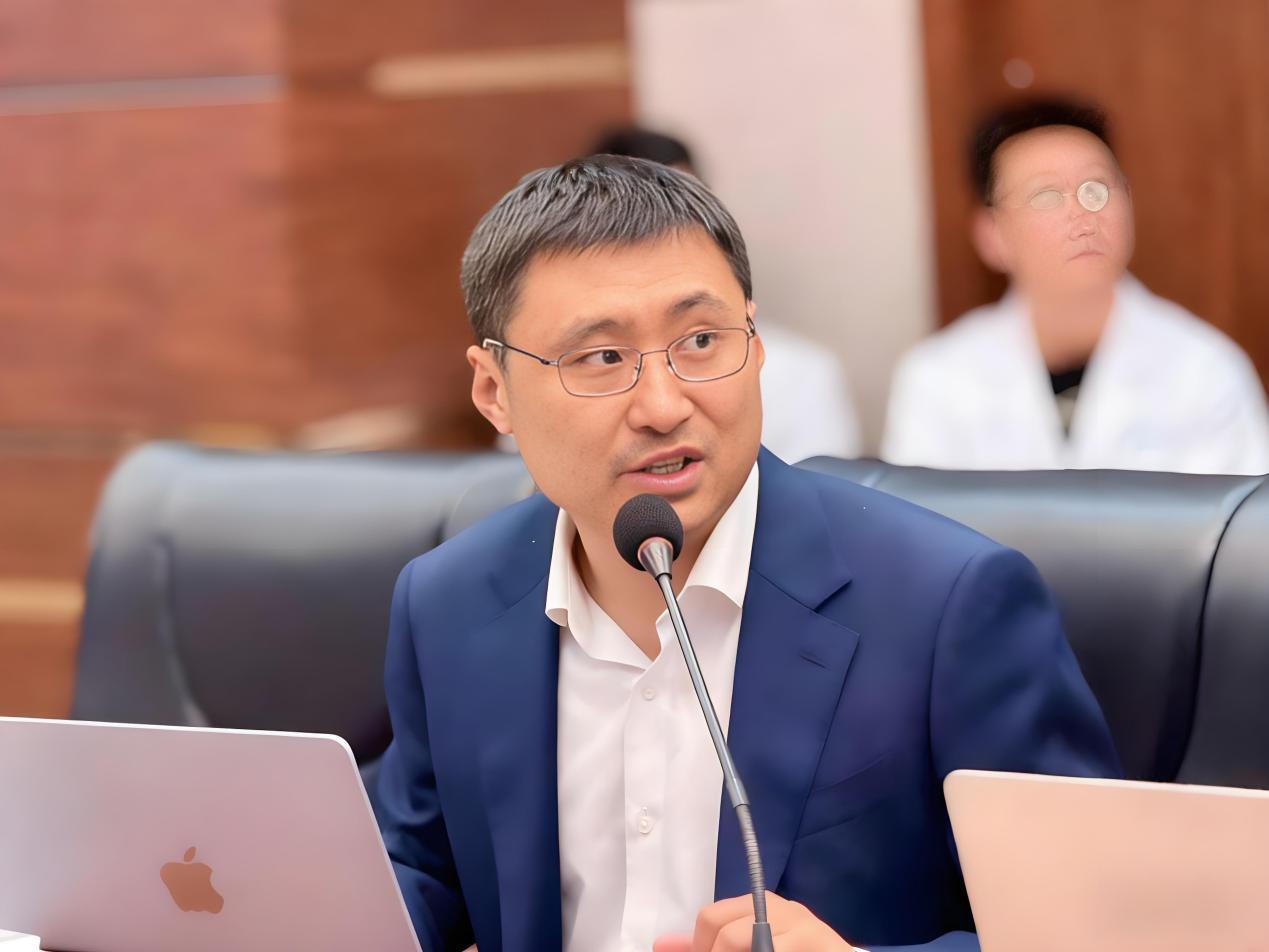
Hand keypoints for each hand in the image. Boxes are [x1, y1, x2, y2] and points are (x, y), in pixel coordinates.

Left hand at [653, 892, 859, 951]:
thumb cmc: (792, 949)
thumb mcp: (750, 944)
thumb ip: (708, 944)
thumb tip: (661, 945)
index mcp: (759, 903)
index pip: (711, 917)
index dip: (700, 947)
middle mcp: (779, 908)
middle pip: (726, 932)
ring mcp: (800, 926)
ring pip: (744, 940)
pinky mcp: (816, 941)